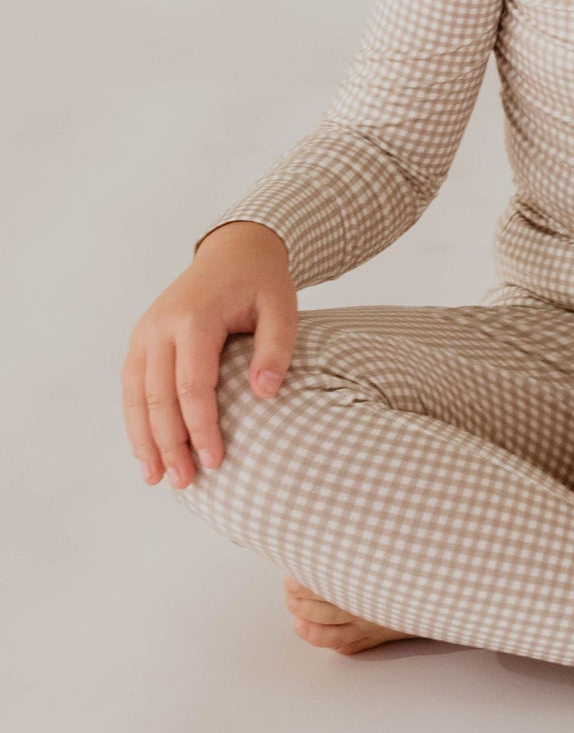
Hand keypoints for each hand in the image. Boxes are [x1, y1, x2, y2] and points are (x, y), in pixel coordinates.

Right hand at [121, 222, 297, 490]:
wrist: (235, 250)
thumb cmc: (262, 282)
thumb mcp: (282, 307)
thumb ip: (276, 349)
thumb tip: (266, 395)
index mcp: (194, 318)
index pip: (192, 385)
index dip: (201, 427)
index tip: (216, 461)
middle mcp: (160, 325)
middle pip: (158, 396)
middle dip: (169, 444)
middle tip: (184, 482)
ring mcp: (146, 331)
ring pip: (135, 394)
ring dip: (144, 439)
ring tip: (156, 478)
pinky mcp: (142, 338)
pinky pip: (132, 385)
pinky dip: (135, 419)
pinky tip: (145, 449)